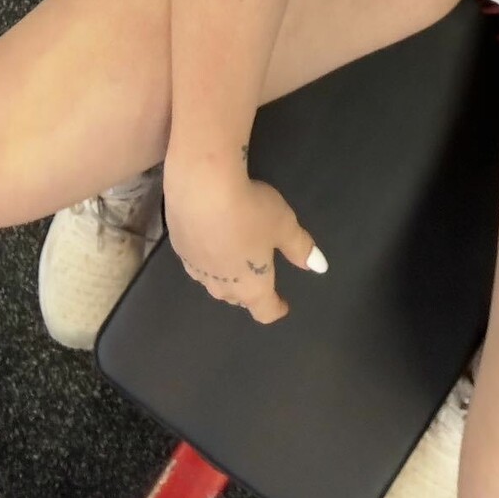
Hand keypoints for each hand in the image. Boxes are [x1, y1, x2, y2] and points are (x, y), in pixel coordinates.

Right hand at [162, 167, 325, 324]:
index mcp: (251, 286)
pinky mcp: (178, 248)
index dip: (276, 309)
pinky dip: (208, 258)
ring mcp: (195, 269)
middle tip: (261, 277)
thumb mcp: (284, 225)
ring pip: (214, 283)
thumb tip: (320, 267)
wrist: (201, 187)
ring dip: (227, 278)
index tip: (283, 306)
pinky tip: (210, 242)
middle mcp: (221, 286)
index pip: (264, 310)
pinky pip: (197, 263)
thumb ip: (301, 248)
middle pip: (237, 299)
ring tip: (235, 263)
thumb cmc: (250, 211)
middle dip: (250, 292)